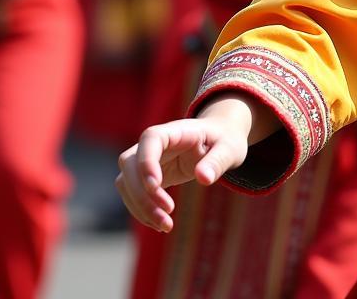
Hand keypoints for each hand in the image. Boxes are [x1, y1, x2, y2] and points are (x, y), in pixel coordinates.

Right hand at [116, 94, 257, 231]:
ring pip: (126, 182)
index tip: (157, 186)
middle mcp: (155, 144)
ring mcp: (148, 160)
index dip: (146, 161)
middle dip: (142, 193)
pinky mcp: (148, 177)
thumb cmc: (225, 140)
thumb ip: (217, 161)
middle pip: (130, 163)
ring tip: (166, 226)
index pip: (150, 138)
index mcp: (175, 130)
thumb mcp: (230, 148)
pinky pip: (133, 194)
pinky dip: (142, 211)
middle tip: (169, 214)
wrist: (219, 140)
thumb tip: (204, 179)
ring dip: (140, 207)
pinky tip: (161, 224)